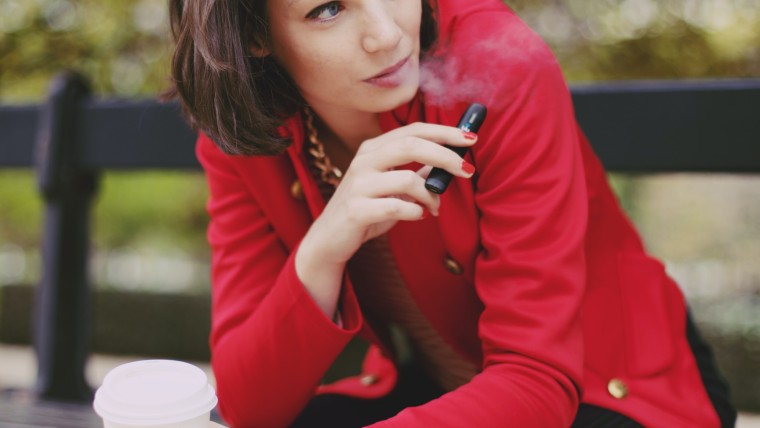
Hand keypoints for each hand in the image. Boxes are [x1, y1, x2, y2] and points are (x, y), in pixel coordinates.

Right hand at [295, 122, 476, 316]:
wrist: (330, 240)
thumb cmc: (366, 210)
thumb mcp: (392, 188)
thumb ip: (415, 174)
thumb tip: (448, 163)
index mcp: (373, 149)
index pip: (413, 130)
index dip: (444, 132)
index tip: (471, 138)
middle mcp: (363, 161)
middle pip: (411, 145)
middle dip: (445, 156)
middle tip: (468, 170)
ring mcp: (358, 185)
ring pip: (406, 179)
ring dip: (430, 196)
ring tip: (435, 208)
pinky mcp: (356, 210)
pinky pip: (395, 208)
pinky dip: (414, 212)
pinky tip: (417, 216)